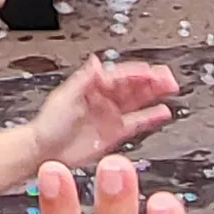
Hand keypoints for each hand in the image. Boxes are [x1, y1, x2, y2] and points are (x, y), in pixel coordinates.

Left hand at [27, 57, 181, 170]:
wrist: (43, 151)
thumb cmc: (49, 124)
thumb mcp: (66, 96)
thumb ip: (84, 80)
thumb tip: (97, 62)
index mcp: (93, 87)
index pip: (120, 75)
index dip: (137, 73)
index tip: (152, 70)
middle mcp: (104, 99)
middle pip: (133, 86)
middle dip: (152, 80)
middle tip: (168, 77)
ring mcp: (110, 116)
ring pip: (138, 101)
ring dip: (154, 94)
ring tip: (171, 89)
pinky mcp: (114, 134)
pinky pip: (137, 122)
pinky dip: (150, 117)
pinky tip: (163, 112)